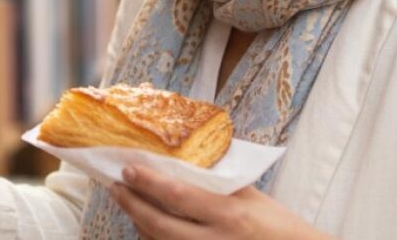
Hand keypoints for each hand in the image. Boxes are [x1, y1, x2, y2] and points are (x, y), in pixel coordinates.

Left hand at [109, 165, 335, 239]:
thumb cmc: (280, 228)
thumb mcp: (252, 198)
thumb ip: (219, 183)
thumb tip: (185, 164)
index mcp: (228, 215)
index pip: (177, 195)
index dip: (148, 182)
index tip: (128, 169)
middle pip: (159, 225)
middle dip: (132, 205)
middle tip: (116, 187)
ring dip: (139, 225)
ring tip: (129, 205)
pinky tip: (148, 231)